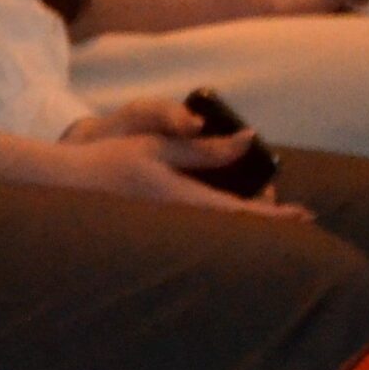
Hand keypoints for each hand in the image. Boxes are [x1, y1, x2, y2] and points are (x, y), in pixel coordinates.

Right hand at [0, 100, 309, 216]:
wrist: (63, 185)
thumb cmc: (106, 162)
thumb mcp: (157, 145)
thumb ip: (206, 147)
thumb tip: (250, 140)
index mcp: (182, 201)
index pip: (242, 214)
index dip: (278, 217)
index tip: (306, 215)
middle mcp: (178, 221)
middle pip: (234, 226)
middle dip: (262, 215)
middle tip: (282, 203)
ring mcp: (167, 229)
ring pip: (217, 227)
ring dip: (240, 217)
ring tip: (256, 201)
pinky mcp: (159, 228)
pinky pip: (198, 226)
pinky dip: (217, 217)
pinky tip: (218, 207)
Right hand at [161, 0, 357, 23]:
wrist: (171, 15)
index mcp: (277, 8)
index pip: (326, 2)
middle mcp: (277, 26)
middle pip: (320, 18)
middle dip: (341, 5)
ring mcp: (266, 34)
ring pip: (306, 22)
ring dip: (321, 9)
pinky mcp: (255, 35)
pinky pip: (288, 24)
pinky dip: (300, 12)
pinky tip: (299, 2)